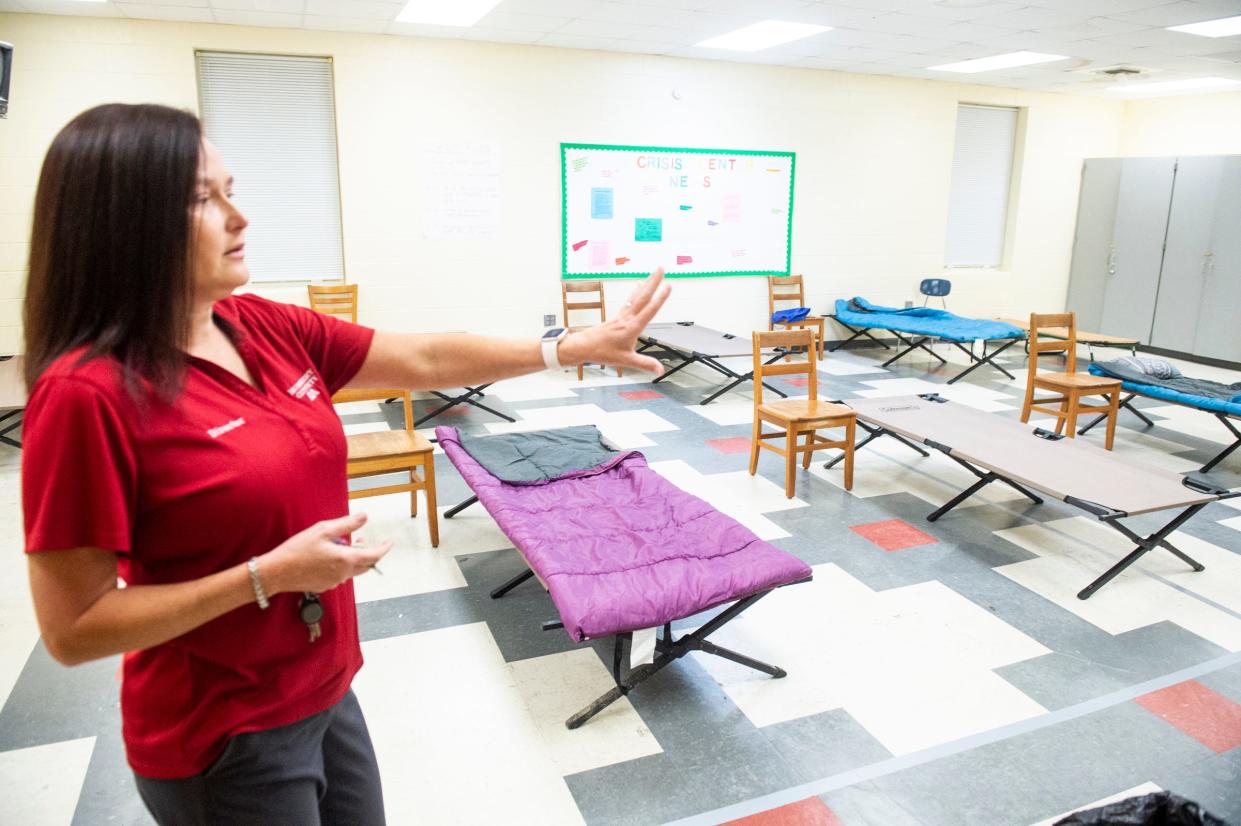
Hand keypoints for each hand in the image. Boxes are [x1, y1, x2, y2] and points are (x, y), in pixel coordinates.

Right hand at [258, 512, 391, 594]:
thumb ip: (347, 524)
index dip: (383, 549)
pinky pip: (339, 576)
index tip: (389, 543)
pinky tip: (326, 556)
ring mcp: (333, 582)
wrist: (276, 572)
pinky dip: (340, 565)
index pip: (374, 556)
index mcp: (345, 560)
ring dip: (352, 558)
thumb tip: (364, 517)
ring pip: (352, 570)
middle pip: (365, 565)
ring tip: (339, 545)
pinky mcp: (324, 586)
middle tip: (359, 540)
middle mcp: (343, 574)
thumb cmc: (297, 550)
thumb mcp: (323, 530)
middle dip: (367, 553)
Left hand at [558, 269, 671, 373]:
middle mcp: (628, 318)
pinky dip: (636, 292)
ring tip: (654, 273)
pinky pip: (629, 301)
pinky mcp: (617, 316)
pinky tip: (639, 286)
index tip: (668, 286)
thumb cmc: (602, 352)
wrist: (583, 346)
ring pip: (637, 296)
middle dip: (653, 282)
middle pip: (643, 296)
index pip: (649, 310)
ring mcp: (622, 316)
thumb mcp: (626, 360)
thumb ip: (645, 364)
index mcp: (632, 327)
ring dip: (646, 283)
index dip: (660, 298)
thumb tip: (660, 370)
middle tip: (662, 268)